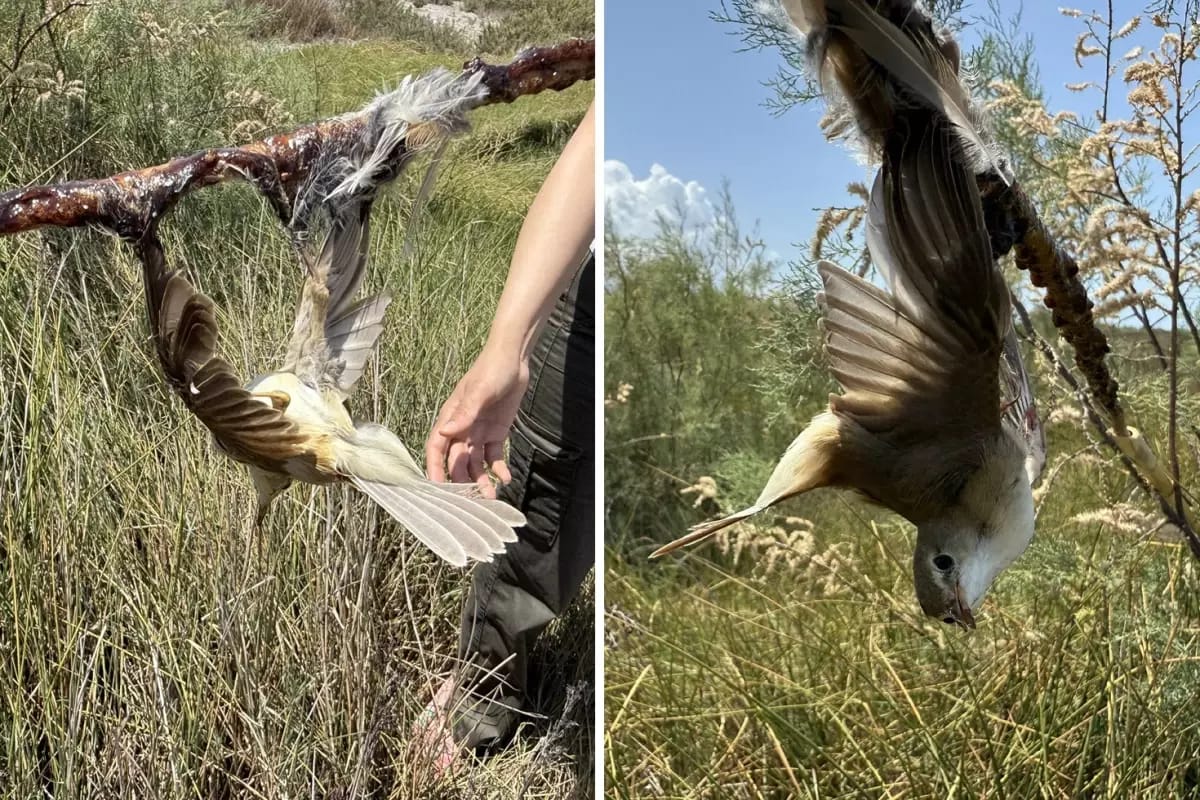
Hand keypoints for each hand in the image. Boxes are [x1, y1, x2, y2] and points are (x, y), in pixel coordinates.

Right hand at [425, 346, 528, 496]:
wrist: (514, 359)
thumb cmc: (491, 370)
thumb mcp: (479, 391)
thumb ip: (464, 413)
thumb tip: (446, 433)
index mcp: (451, 418)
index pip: (436, 448)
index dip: (434, 468)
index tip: (437, 488)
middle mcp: (462, 429)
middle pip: (457, 460)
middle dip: (462, 481)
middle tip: (471, 500)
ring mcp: (479, 432)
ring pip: (476, 463)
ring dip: (481, 479)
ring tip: (491, 496)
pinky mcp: (497, 433)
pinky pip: (495, 456)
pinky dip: (498, 468)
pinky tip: (505, 479)